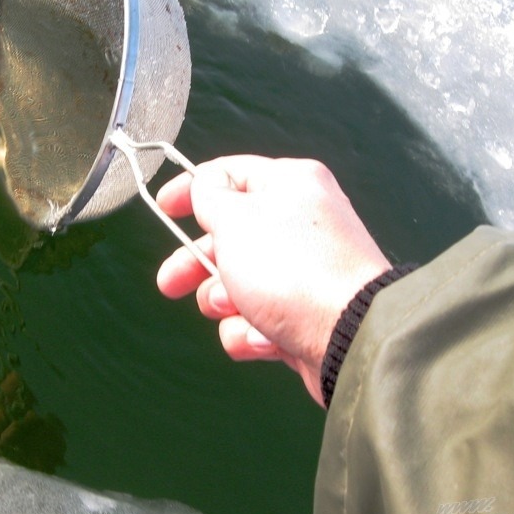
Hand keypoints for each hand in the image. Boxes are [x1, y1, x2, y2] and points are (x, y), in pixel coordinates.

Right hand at [156, 156, 390, 406]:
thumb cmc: (291, 268)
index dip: (191, 189)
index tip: (163, 207)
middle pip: (229, 236)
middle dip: (196, 264)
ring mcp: (305, 272)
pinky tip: (263, 339)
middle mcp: (302, 223)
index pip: (230, 173)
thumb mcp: (236, 219)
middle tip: (170, 284)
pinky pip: (259, 319)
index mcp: (290, 185)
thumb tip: (204, 184)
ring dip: (224, 302)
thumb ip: (209, 196)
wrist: (350, 337)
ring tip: (234, 309)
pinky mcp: (306, 316)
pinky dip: (251, 331)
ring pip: (239, 283)